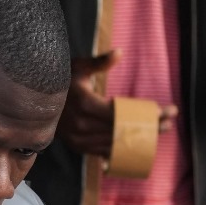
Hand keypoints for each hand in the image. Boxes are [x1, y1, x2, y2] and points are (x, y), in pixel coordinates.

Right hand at [55, 52, 177, 156]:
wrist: (35, 103)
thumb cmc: (60, 81)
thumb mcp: (78, 67)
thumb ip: (98, 62)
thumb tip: (120, 52)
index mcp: (85, 105)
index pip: (125, 114)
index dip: (147, 115)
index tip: (167, 111)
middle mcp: (82, 125)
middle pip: (124, 130)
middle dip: (150, 128)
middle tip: (170, 123)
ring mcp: (79, 139)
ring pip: (116, 143)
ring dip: (139, 140)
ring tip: (158, 133)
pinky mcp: (78, 146)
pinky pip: (104, 152)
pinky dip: (120, 150)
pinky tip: (135, 147)